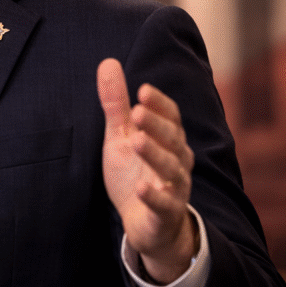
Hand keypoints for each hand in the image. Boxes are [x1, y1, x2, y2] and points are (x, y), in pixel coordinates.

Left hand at [97, 58, 197, 283]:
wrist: (144, 223)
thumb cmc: (134, 174)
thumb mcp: (120, 137)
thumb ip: (115, 105)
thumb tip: (108, 62)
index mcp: (168, 140)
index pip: (171, 117)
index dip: (159, 104)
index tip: (141, 90)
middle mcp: (178, 161)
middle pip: (173, 140)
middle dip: (156, 125)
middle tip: (136, 111)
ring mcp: (174, 188)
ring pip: (172, 170)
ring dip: (155, 155)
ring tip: (137, 141)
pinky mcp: (165, 214)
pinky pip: (165, 205)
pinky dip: (154, 197)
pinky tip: (140, 189)